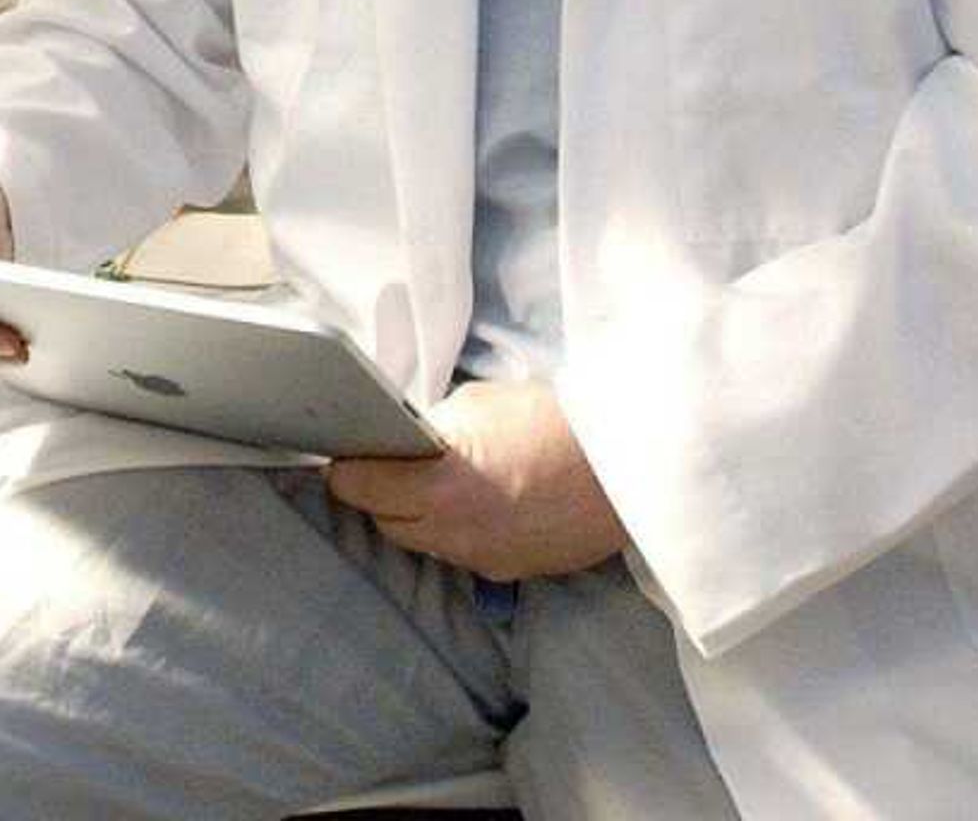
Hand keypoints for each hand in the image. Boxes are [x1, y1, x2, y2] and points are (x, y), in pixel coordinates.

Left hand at [322, 379, 628, 582]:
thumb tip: (405, 439)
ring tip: (435, 482)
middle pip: (385, 522)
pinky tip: (477, 504)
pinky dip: (457, 531)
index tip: (349, 451)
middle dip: (378, 494)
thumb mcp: (477, 406)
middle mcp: (456, 535)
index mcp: (441, 488)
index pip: (358, 488)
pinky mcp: (510, 571)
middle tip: (390, 463)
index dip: (348, 468)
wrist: (629, 466)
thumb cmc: (555, 423)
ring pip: (423, 544)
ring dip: (417, 516)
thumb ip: (431, 428)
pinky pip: (463, 554)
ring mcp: (484, 560)